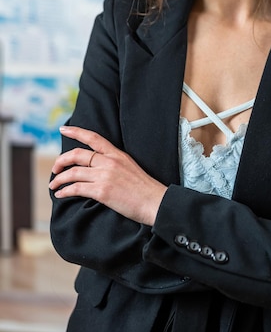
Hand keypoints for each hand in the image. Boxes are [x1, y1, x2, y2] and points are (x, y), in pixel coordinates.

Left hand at [49, 126, 166, 225]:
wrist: (155, 202)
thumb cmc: (144, 188)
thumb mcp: (130, 166)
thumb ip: (113, 163)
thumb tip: (96, 166)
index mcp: (117, 154)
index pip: (93, 138)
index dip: (76, 131)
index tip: (63, 129)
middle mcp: (109, 162)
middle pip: (77, 154)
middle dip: (61, 161)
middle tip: (55, 168)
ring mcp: (105, 176)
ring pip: (73, 172)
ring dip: (59, 179)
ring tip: (54, 184)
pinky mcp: (102, 191)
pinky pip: (76, 188)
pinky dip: (65, 191)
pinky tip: (60, 194)